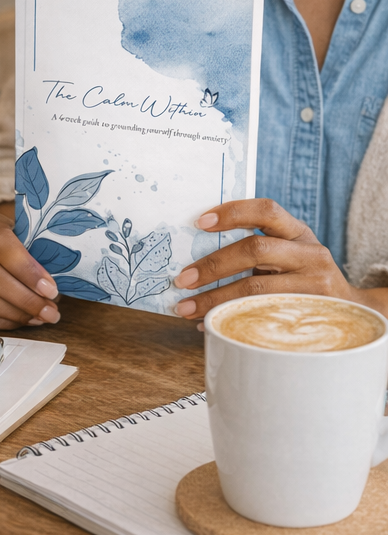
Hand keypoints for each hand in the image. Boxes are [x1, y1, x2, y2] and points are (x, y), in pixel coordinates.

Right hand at [0, 203, 60, 330]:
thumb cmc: (22, 244)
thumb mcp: (33, 237)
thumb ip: (45, 252)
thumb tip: (62, 282)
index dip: (25, 268)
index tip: (51, 288)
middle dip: (25, 299)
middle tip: (51, 311)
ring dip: (16, 314)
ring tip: (41, 317)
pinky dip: (2, 323)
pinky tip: (22, 320)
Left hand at [173, 199, 368, 327]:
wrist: (352, 312)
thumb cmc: (303, 279)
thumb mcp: (290, 256)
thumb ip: (257, 249)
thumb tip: (195, 259)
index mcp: (298, 232)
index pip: (266, 210)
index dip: (232, 212)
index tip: (200, 222)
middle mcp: (310, 253)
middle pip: (255, 250)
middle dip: (213, 265)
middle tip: (183, 279)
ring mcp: (315, 285)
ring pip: (257, 288)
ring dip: (215, 299)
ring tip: (186, 308)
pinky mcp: (312, 314)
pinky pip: (264, 316)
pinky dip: (231, 319)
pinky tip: (211, 324)